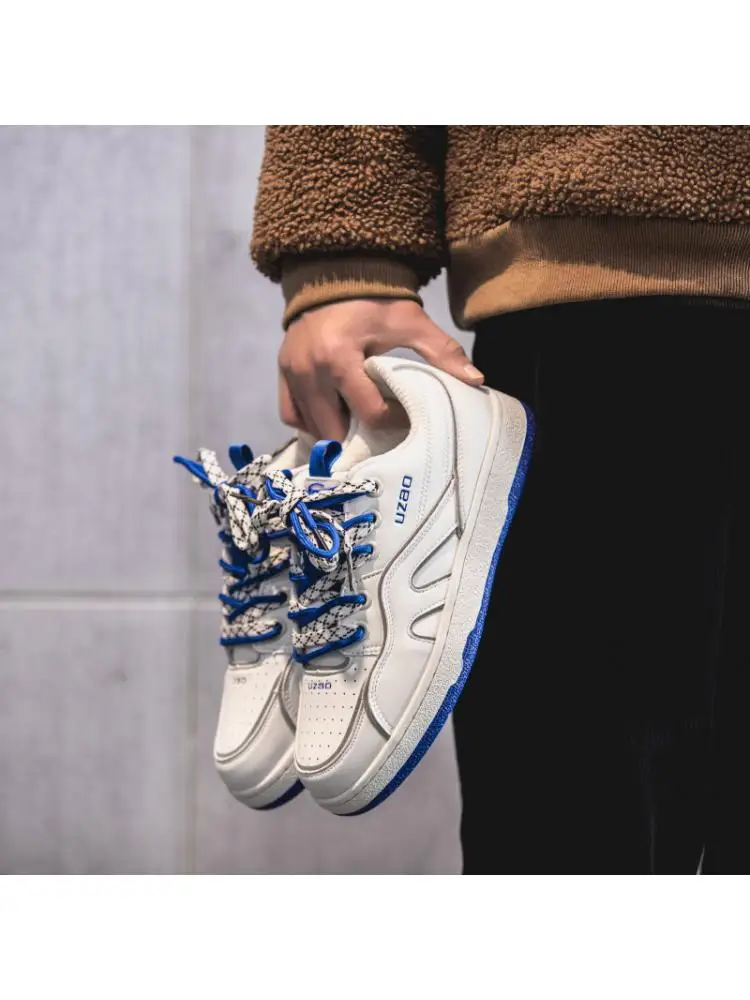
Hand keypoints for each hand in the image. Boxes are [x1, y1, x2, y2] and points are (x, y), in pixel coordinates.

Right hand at [278, 299, 483, 439]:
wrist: (336, 273)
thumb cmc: (376, 300)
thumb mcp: (410, 323)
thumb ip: (442, 352)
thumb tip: (476, 380)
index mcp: (340, 358)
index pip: (368, 413)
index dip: (391, 422)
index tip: (404, 416)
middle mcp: (310, 370)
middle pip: (335, 429)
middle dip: (358, 436)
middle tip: (379, 432)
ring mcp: (291, 372)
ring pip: (311, 427)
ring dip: (334, 431)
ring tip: (357, 429)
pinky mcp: (282, 371)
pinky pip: (290, 414)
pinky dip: (309, 422)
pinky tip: (331, 417)